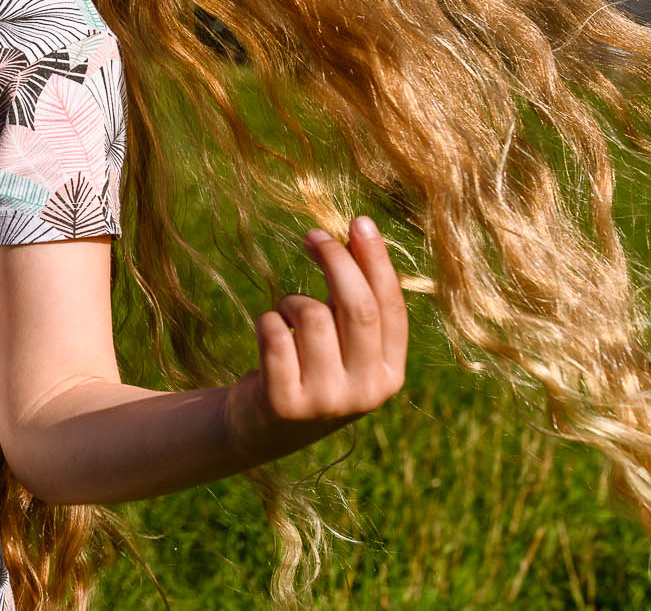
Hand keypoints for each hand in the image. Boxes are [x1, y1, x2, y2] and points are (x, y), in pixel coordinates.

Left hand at [224, 215, 408, 457]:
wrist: (259, 427)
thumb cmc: (306, 368)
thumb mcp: (341, 341)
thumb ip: (354, 297)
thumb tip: (357, 231)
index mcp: (390, 373)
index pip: (391, 307)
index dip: (376, 261)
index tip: (358, 222)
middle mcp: (367, 392)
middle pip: (356, 307)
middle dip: (336, 261)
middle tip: (313, 236)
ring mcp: (326, 401)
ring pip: (311, 315)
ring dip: (291, 301)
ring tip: (285, 315)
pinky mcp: (284, 404)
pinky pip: (274, 334)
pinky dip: (267, 320)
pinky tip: (266, 333)